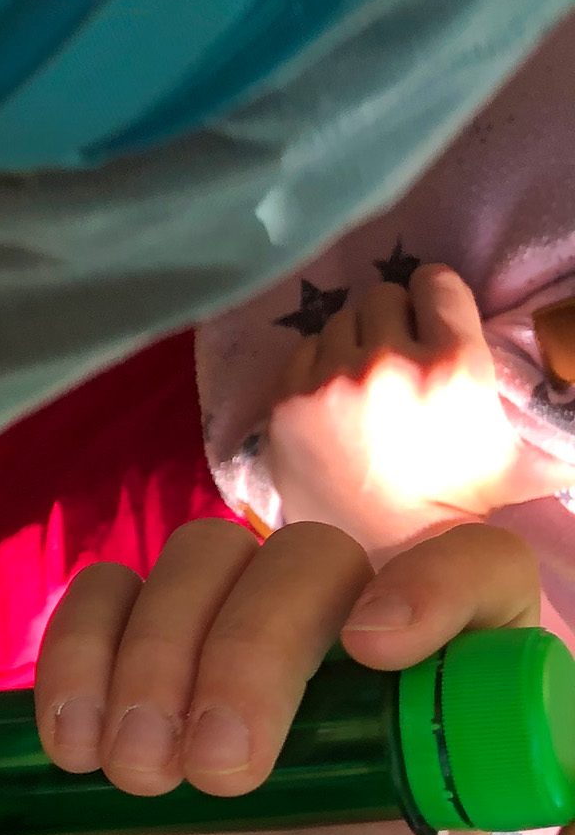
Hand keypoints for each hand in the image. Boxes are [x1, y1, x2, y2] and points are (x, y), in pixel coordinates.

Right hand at [21, 517, 574, 834]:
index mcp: (438, 749)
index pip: (480, 586)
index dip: (436, 583)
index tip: (375, 647)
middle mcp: (337, 693)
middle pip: (319, 559)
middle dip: (258, 652)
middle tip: (222, 782)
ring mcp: (219, 677)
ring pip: (203, 558)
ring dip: (159, 656)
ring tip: (137, 781)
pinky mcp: (116, 685)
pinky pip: (100, 594)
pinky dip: (78, 656)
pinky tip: (74, 755)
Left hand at [266, 263, 569, 558]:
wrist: (385, 553)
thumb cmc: (459, 501)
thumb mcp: (520, 456)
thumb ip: (547, 422)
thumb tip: (570, 395)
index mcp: (452, 365)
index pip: (435, 281)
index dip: (434, 298)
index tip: (431, 319)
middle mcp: (389, 363)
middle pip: (383, 296)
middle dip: (394, 322)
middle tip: (398, 361)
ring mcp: (332, 380)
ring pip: (340, 321)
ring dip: (354, 343)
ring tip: (365, 383)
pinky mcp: (288, 400)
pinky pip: (303, 351)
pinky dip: (318, 368)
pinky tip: (334, 400)